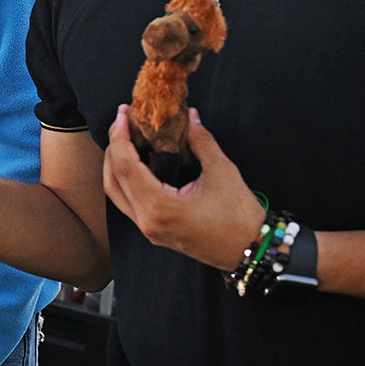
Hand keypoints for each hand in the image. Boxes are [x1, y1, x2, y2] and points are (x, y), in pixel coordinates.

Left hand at [103, 105, 265, 270]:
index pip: (125, 165)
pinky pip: (129, 202)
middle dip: (114, 146)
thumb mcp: (223, 172)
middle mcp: (146, 220)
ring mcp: (148, 229)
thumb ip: (201, 141)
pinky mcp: (154, 232)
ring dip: (115, 164)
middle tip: (123, 121)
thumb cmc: (240, 216)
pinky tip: (139, 161)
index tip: (123, 113)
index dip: (120, 136)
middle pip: (113, 178)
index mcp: (158, 207)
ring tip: (127, 138)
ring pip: (116, 192)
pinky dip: (126, 179)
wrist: (252, 252)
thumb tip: (191, 116)